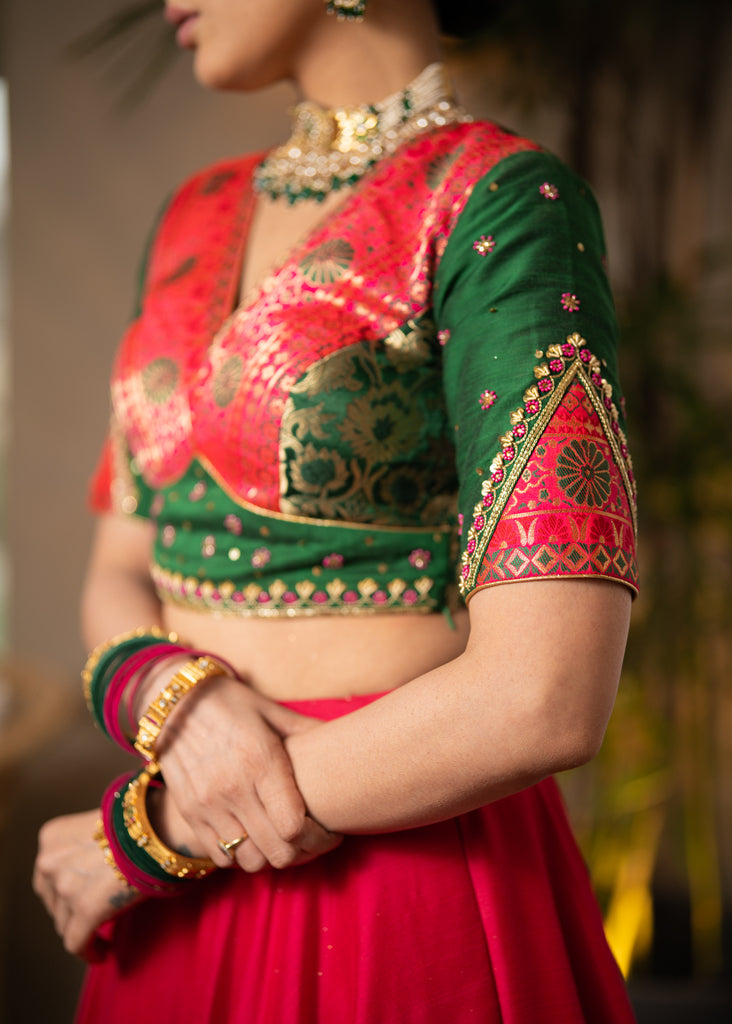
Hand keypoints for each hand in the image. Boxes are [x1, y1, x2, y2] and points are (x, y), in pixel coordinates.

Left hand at [33, 809, 141, 959]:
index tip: (81, 898)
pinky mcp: (85, 909)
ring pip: (65, 924)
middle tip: (95, 913)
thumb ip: (83, 849)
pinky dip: (89, 951)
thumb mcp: (99, 827)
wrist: (161, 825)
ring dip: (84, 929)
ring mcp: (66, 886)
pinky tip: (103, 951)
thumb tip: (92, 874)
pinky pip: (78, 943)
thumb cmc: (141, 823)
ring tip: (104, 932)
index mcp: (52, 837)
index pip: (47, 876)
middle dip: (71, 910)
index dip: (65, 890)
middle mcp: (50, 861)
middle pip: (54, 901)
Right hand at [154, 676, 342, 871]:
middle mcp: (232, 788)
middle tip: (315, 841)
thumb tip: (347, 737)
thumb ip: (307, 731)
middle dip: (304, 853)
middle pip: (277, 852)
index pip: (294, 826)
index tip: (332, 831)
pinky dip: (241, 856)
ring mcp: (207, 804)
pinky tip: (254, 839)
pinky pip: (221, 857)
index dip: (320, 837)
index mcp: (260, 760)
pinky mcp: (189, 813)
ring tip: (285, 842)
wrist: (172, 702)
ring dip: (272, 857)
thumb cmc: (230, 703)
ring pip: (249, 861)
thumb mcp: (272, 711)